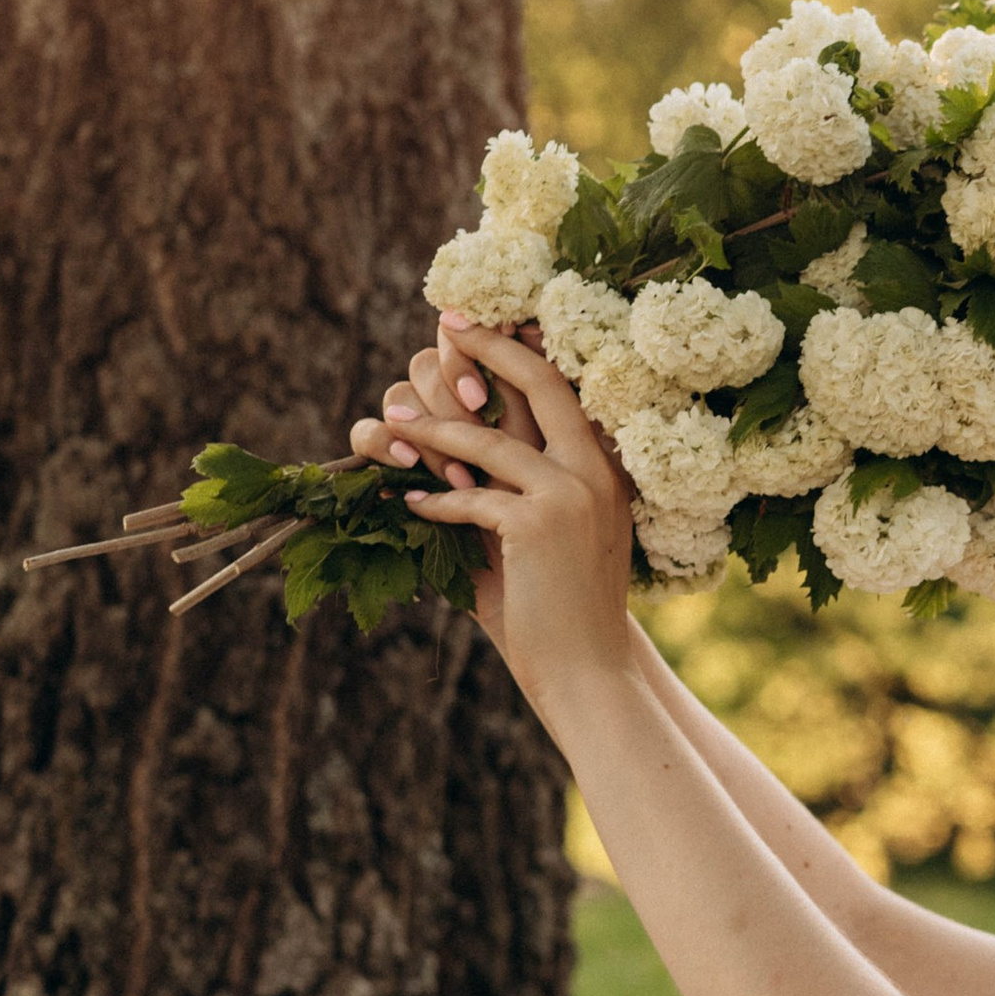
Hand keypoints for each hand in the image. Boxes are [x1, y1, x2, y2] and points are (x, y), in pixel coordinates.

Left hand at [352, 316, 637, 722]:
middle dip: (487, 348)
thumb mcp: (543, 535)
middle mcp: (594, 471)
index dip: (518, 349)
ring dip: (432, 430)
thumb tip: (451, 441)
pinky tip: (407, 503)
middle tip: (446, 324)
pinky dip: (432, 501)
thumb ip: (512, 487)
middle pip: (538, 382)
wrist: (588, 672)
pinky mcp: (538, 526)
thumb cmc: (558, 608)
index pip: (561, 387)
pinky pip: (469, 497)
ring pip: (487, 440)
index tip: (477, 324)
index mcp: (602, 467)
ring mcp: (570, 495)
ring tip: (392, 424)